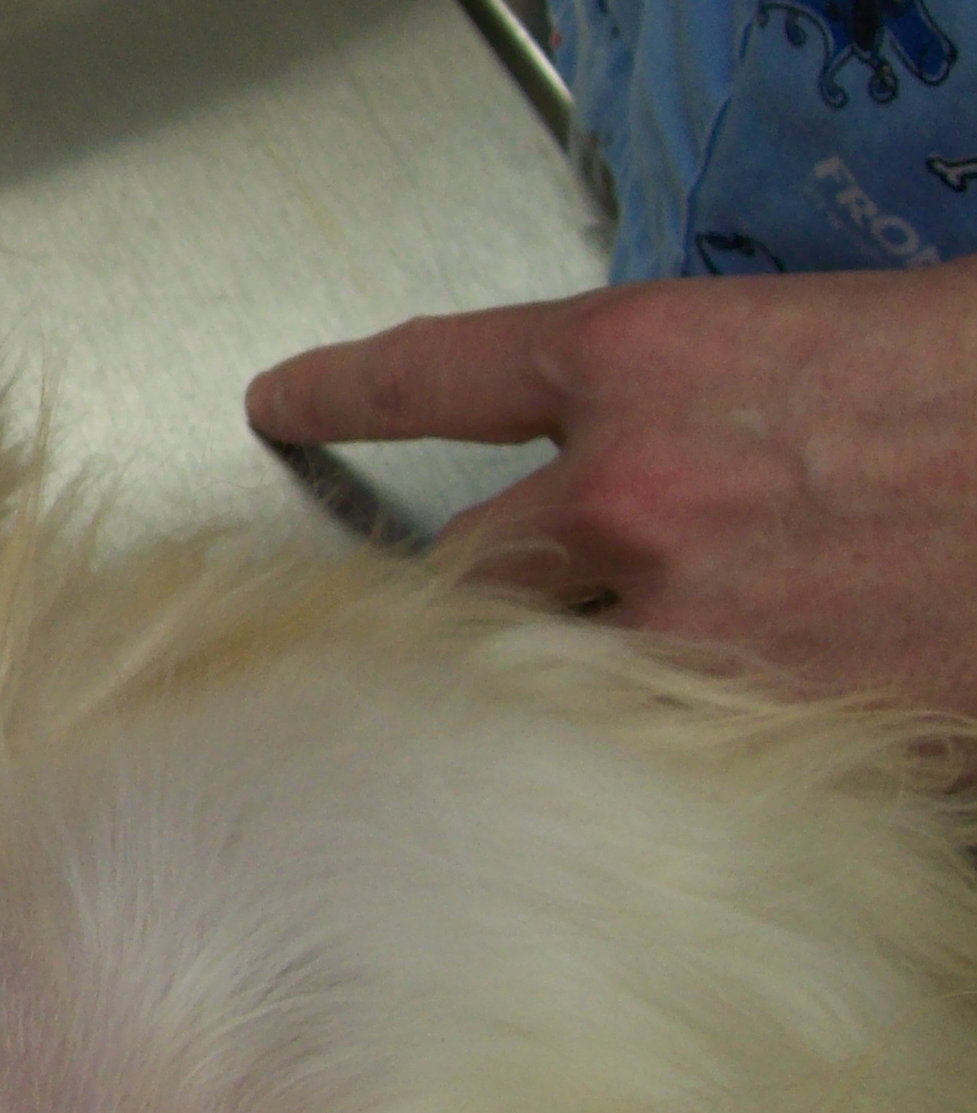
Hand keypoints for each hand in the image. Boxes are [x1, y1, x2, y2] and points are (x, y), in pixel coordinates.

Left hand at [246, 263, 976, 716]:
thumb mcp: (832, 341)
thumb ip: (718, 398)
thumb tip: (681, 435)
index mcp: (643, 361)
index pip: (436, 373)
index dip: (345, 392)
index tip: (279, 405)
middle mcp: (633, 498)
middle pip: (470, 569)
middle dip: (475, 598)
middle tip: (479, 619)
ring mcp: (701, 626)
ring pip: (563, 680)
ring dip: (577, 688)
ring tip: (597, 708)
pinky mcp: (789, 729)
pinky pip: (691, 757)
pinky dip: (698, 759)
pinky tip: (720, 770)